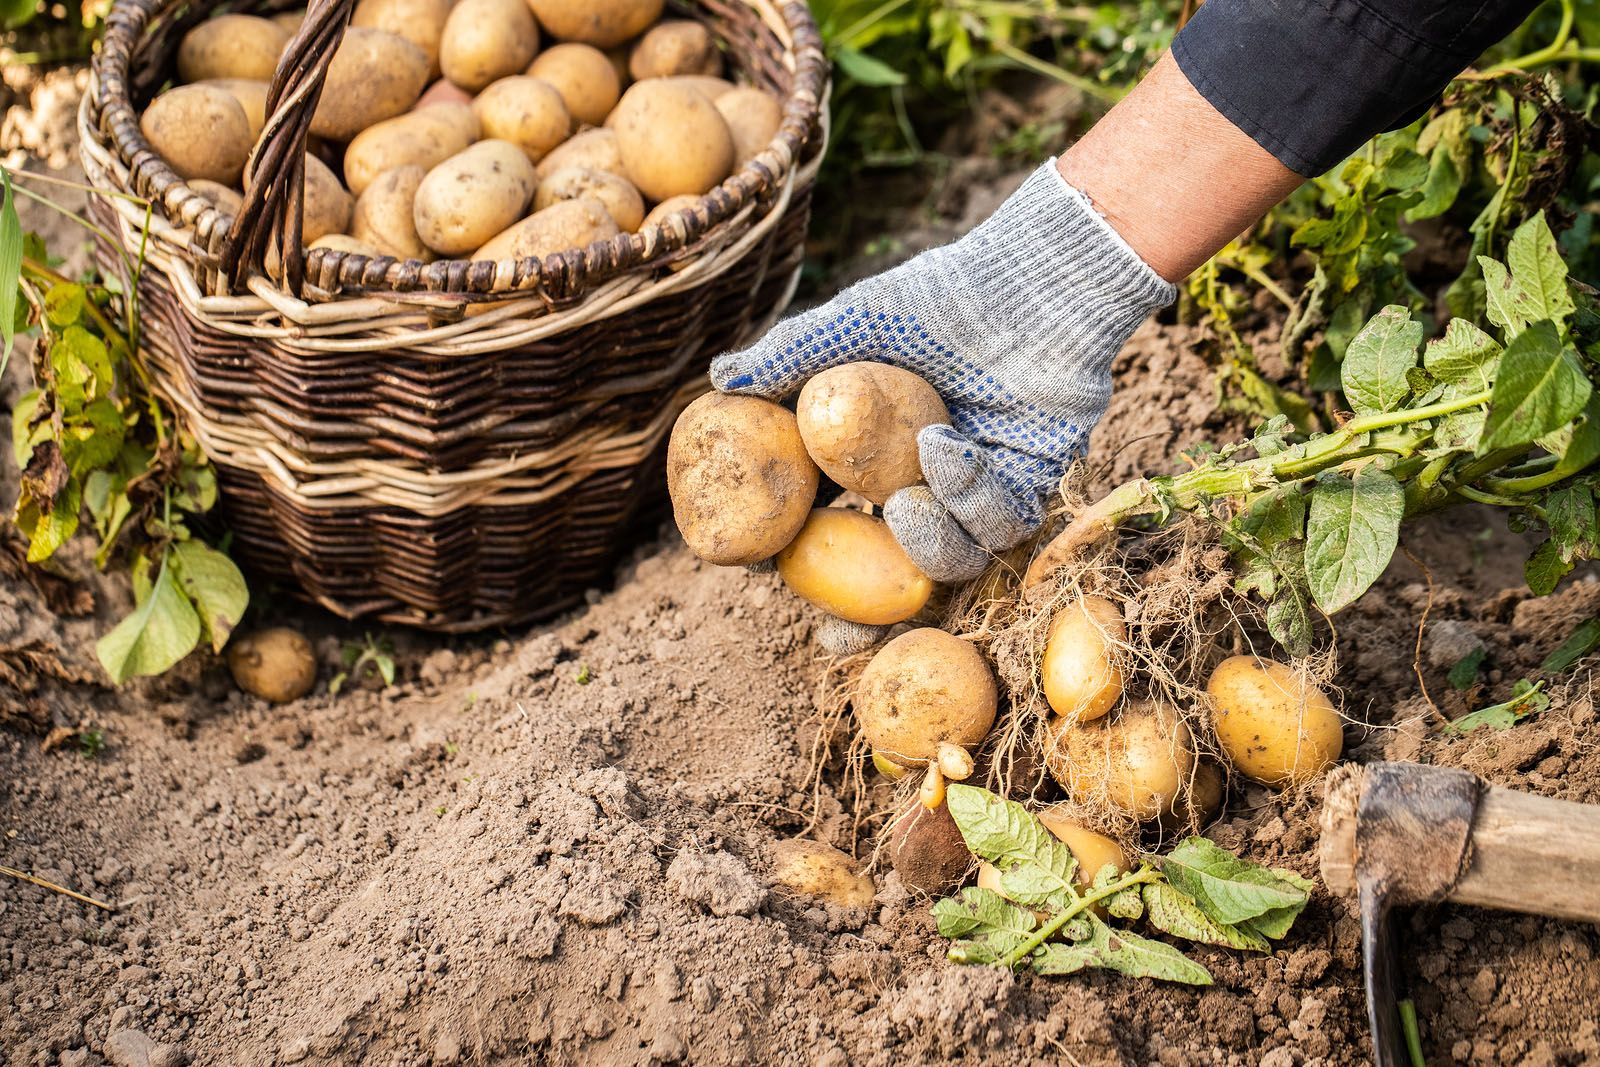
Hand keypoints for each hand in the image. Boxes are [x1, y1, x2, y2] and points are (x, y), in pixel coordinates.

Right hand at [711, 160, 1175, 582]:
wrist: (1027, 280)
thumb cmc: (939, 297)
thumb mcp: (854, 324)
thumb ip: (791, 354)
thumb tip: (720, 381)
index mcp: (873, 455)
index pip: (826, 521)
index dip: (796, 555)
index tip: (764, 567)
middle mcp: (922, 482)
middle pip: (888, 568)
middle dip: (863, 612)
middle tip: (835, 633)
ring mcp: (977, 489)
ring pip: (949, 558)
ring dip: (925, 543)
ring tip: (902, 502)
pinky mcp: (1030, 484)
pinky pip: (1000, 524)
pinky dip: (967, 497)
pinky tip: (945, 447)